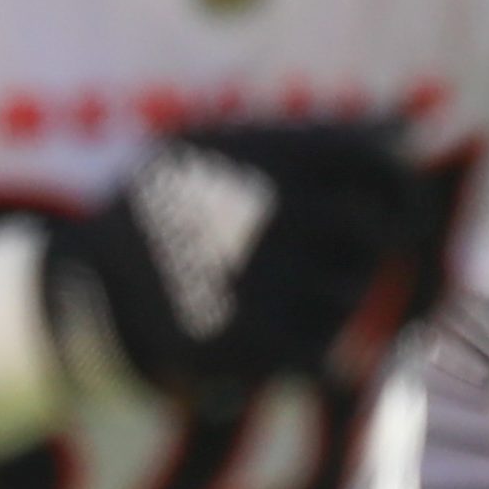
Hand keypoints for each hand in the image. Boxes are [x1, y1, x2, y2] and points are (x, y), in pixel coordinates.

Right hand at [45, 118, 449, 412]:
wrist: (85, 285)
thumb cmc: (163, 208)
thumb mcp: (212, 146)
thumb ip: (307, 138)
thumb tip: (402, 131)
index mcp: (273, 154)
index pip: (385, 167)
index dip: (403, 192)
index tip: (400, 215)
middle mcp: (283, 208)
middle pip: (380, 239)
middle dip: (356, 252)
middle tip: (324, 261)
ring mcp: (276, 274)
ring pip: (350, 298)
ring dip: (318, 301)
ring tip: (250, 292)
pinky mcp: (263, 340)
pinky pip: (327, 357)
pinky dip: (301, 356)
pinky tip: (255, 340)